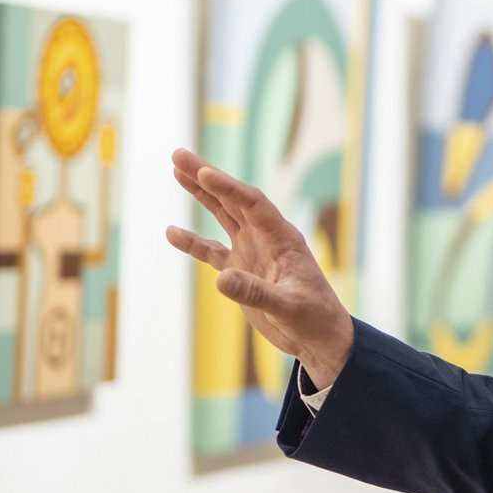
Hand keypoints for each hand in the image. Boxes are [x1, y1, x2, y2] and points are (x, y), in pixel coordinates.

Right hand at [165, 148, 353, 387]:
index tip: (203, 172)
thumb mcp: (287, 308)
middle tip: (178, 154)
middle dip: (206, 176)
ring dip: (201, 194)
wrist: (320, 339)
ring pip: (223, 215)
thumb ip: (255, 293)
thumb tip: (220, 279)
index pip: (252, 204)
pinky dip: (193, 242)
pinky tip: (172, 232)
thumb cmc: (314, 319)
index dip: (228, 187)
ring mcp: (252, 252)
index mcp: (282, 239)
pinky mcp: (241, 271)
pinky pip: (212, 251)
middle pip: (233, 199)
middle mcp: (266, 238)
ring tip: (176, 170)